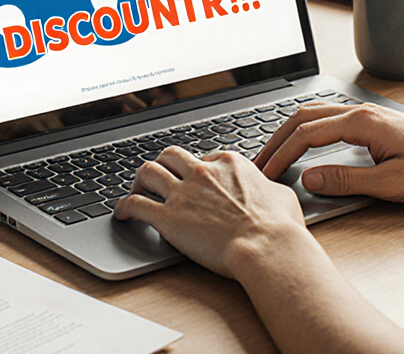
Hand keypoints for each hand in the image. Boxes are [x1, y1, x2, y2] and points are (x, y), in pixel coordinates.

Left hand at [113, 146, 314, 278]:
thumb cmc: (279, 227)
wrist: (266, 247)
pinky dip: (124, 207)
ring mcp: (183, 193)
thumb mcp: (282, 195)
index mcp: (228, 163)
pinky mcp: (168, 217)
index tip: (193, 182)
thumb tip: (271, 191)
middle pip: (169, 156)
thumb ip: (269, 188)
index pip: (202, 158)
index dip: (195, 170)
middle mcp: (201, 172)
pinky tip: (122, 214)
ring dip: (139, 181)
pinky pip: (135, 204)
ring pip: (146, 171)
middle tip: (159, 178)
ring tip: (136, 191)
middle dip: (162, 165)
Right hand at [254, 102, 403, 204]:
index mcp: (362, 123)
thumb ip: (345, 180)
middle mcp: (362, 112)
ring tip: (274, 154)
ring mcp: (368, 115)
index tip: (265, 173)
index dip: (281, 155)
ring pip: (315, 115)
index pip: (306, 134)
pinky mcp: (375, 123)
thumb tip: (307, 178)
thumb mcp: (391, 184)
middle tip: (259, 163)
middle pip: (304, 118)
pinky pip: (330, 120)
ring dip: (291, 133)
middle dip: (276, 140)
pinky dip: (308, 131)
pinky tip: (305, 145)